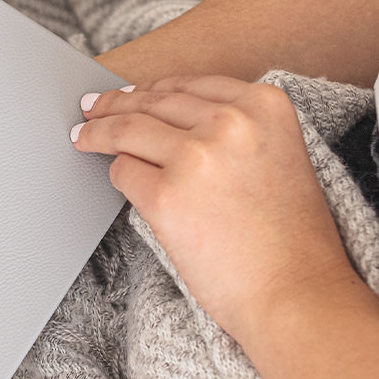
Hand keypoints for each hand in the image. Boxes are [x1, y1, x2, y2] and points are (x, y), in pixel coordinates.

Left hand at [71, 76, 355, 343]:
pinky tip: (112, 177)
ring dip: (98, 132)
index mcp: (265, 105)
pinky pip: (123, 172)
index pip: (189, 85)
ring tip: (82, 135)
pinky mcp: (165, 195)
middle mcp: (230, 122)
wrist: (295, 293)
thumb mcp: (279, 156)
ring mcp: (194, 156)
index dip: (152, 89)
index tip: (131, 93)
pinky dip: (117, 176)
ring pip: (127, 130)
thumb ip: (236, 130)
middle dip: (116, 104)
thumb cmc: (290, 240)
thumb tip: (168, 117)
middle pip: (153, 102)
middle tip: (92, 107)